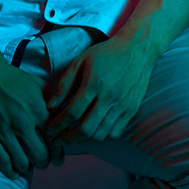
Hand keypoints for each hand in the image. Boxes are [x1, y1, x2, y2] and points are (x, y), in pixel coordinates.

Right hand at [0, 54, 51, 177]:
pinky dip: (10, 169)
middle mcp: (23, 123)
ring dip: (27, 167)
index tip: (59, 159)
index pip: (54, 138)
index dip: (58, 152)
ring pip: (21, 161)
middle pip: (40, 154)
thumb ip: (51, 101)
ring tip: (29, 166)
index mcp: (38, 109)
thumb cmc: (10, 77)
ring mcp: (4, 131)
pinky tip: (13, 171)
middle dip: (44, 162)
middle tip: (44, 163)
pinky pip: (1, 161)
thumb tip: (64, 112)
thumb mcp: (37, 85)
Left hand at [43, 36, 158, 144]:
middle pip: (86, 128)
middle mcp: (110, 97)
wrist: (138, 48)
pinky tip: (93, 131)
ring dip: (84, 139)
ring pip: (100, 133)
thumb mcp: (81, 61)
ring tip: (73, 137)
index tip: (49, 131)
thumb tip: (51, 106)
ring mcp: (123, 104)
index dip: (57, 125)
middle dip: (68, 138)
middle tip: (57, 140)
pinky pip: (115, 132)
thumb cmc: (107, 53)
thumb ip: (64, 83)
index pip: (72, 112)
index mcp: (95, 83)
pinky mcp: (132, 108)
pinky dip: (102, 136)